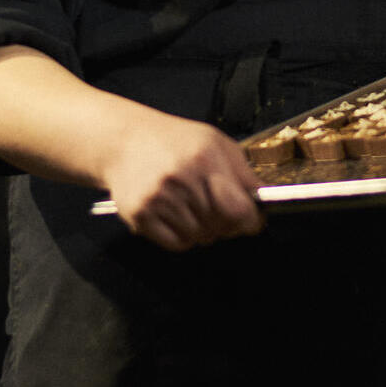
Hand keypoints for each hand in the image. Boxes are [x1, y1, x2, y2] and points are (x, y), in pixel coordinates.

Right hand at [0, 45, 263, 251]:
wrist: (123, 141)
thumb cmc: (175, 142)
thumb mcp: (215, 143)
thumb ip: (242, 173)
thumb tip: (262, 204)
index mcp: (205, 159)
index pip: (238, 210)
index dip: (250, 221)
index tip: (251, 222)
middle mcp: (181, 179)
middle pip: (221, 227)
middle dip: (227, 225)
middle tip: (220, 213)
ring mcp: (157, 199)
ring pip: (200, 238)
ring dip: (204, 231)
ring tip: (194, 209)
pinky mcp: (139, 215)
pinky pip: (176, 244)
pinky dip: (183, 238)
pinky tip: (178, 217)